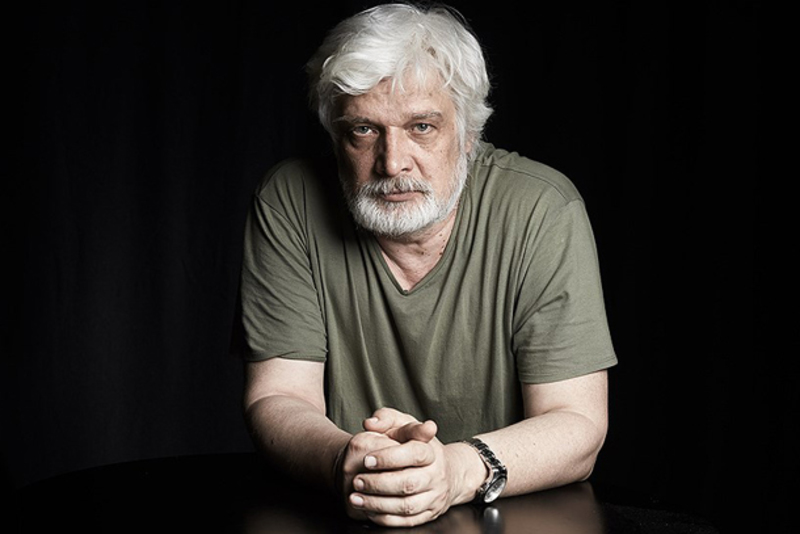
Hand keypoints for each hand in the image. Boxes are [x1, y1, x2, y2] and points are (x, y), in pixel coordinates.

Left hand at [346, 408, 477, 526]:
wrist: (448, 472)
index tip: (366, 459)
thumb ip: (386, 418)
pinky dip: (386, 518)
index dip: (389, 457)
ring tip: (356, 498)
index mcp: (430, 451)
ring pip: (406, 506)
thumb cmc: (418, 445)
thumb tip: (370, 423)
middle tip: (356, 481)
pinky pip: (408, 521)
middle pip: (408, 483)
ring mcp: (434, 496)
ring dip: (378, 504)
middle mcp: (435, 475)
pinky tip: (369, 511)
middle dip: (378, 484)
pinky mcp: (430, 514)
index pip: (413, 453)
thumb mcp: (404, 425)